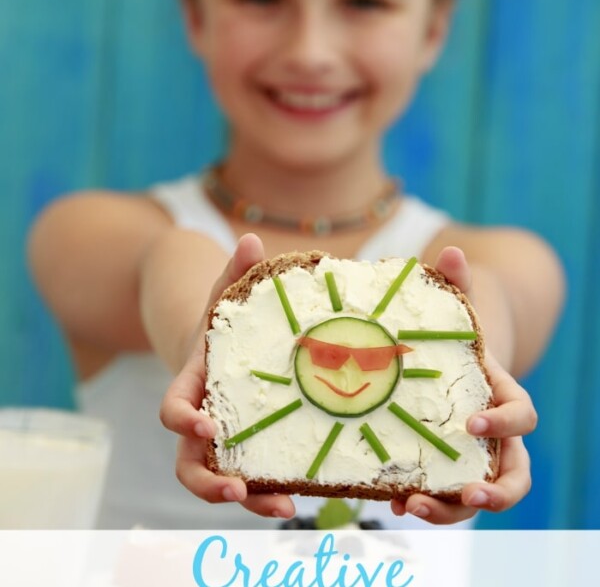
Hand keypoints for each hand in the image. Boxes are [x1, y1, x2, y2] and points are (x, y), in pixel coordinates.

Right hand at [159, 233, 295, 518]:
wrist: (224, 349)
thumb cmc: (223, 323)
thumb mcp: (226, 296)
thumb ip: (234, 272)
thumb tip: (253, 238)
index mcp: (191, 384)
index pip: (172, 408)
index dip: (181, 420)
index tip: (202, 426)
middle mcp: (200, 420)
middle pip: (189, 463)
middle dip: (207, 483)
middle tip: (236, 492)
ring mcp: (223, 440)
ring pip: (222, 479)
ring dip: (248, 499)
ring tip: (284, 508)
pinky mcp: (249, 448)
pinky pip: (254, 476)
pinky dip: (272, 488)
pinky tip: (302, 492)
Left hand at [390, 247, 536, 523]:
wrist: (440, 364)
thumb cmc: (451, 341)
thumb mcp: (453, 314)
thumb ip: (456, 285)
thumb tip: (449, 249)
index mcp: (502, 397)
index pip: (523, 417)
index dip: (505, 422)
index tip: (474, 421)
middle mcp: (492, 436)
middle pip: (514, 475)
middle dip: (497, 492)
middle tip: (467, 496)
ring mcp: (467, 457)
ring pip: (475, 496)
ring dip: (451, 511)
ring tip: (412, 507)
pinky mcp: (440, 469)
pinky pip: (439, 496)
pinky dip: (422, 501)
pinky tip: (391, 500)